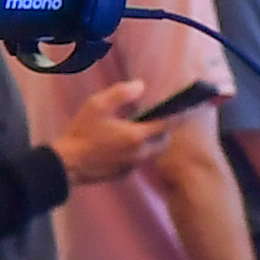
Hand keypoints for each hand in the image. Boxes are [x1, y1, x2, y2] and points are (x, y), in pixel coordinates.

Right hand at [47, 90, 177, 184]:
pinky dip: (138, 150)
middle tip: (155, 118)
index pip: (167, 125)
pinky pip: (139, 159)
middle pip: (163, 142)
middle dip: (164, 130)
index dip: (181, 115)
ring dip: (151, 141)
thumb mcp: (97, 105)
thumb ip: (121, 93)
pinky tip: (123, 142)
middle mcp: (140, 153)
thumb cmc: (81, 133)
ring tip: (138, 127)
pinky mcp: (124, 173)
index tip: (193, 108)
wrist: (66, 165)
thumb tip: (141, 86)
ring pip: (152, 152)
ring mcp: (132, 166)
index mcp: (137, 136)